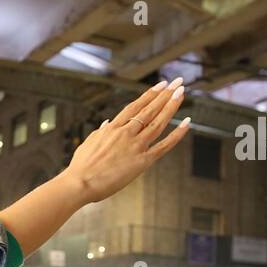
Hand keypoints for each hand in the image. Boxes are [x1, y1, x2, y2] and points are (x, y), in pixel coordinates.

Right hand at [66, 78, 190, 203]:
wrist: (79, 183)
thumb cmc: (81, 167)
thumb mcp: (89, 143)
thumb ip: (101, 132)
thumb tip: (108, 123)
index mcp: (112, 128)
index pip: (135, 106)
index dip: (150, 94)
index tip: (161, 84)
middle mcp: (126, 133)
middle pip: (149, 110)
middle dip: (165, 94)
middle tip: (178, 82)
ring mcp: (135, 146)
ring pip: (158, 122)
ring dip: (171, 106)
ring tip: (182, 93)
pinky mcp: (142, 161)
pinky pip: (163, 146)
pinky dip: (176, 134)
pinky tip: (186, 123)